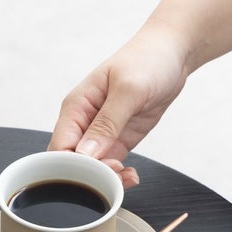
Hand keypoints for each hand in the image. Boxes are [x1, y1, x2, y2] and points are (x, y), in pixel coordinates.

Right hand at [49, 24, 189, 189]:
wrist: (172, 53)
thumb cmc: (147, 59)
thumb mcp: (128, 90)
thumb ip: (107, 123)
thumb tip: (86, 153)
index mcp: (76, 107)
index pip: (59, 147)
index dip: (73, 166)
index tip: (97, 170)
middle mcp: (83, 123)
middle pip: (72, 162)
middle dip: (91, 175)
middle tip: (116, 172)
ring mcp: (100, 134)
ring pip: (92, 169)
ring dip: (108, 178)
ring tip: (127, 175)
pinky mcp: (117, 141)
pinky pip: (110, 166)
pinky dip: (119, 175)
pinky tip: (131, 174)